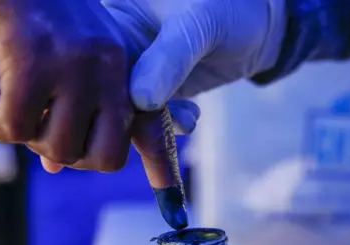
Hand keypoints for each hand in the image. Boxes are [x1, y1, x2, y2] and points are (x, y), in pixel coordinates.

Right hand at [0, 0, 197, 228]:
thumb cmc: (46, 30)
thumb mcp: (79, 69)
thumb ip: (78, 117)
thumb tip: (56, 169)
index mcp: (128, 73)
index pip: (153, 132)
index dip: (164, 172)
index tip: (177, 215)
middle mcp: (110, 72)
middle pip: (102, 159)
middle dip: (72, 158)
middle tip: (49, 133)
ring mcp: (74, 68)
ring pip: (58, 150)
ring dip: (31, 141)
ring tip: (19, 112)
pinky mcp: (34, 64)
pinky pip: (15, 130)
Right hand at [105, 0, 286, 110]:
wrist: (258, 22)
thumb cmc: (225, 6)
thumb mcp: (197, 23)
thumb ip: (169, 57)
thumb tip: (139, 100)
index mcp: (111, 20)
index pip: (91, 63)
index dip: (102, 93)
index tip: (124, 115)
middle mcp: (114, 48)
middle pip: (102, 94)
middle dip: (126, 120)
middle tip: (157, 128)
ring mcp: (134, 73)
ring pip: (126, 113)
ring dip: (152, 126)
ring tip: (186, 119)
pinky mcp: (155, 94)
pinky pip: (149, 120)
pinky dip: (168, 126)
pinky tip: (191, 118)